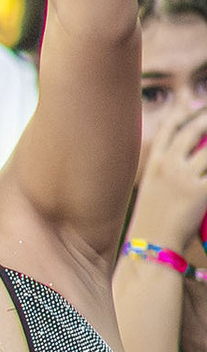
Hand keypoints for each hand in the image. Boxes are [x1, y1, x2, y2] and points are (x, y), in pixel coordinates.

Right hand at [131, 104, 206, 253]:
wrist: (151, 247)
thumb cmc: (151, 225)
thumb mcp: (151, 192)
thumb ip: (164, 173)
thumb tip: (183, 160)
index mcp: (153, 165)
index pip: (168, 129)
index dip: (183, 112)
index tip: (194, 103)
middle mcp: (168, 166)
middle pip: (192, 130)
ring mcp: (184, 178)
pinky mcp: (201, 192)